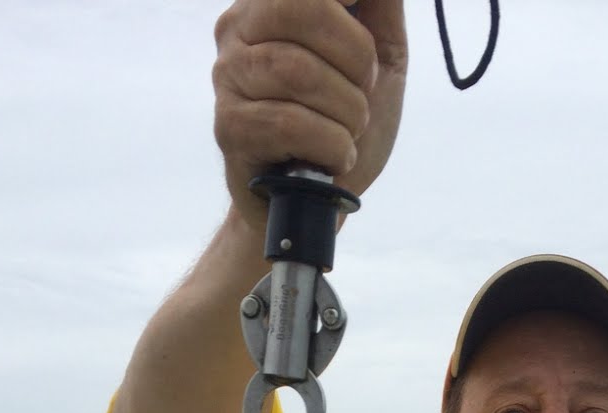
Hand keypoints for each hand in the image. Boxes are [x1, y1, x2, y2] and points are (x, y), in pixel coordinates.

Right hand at [213, 0, 407, 227]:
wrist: (317, 198)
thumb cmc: (343, 121)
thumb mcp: (379, 57)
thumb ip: (378, 7)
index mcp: (269, 4)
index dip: (343, 8)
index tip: (363, 27)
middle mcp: (238, 31)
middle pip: (300, 12)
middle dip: (355, 55)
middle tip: (365, 91)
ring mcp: (228, 79)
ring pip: (296, 71)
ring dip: (347, 110)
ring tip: (352, 131)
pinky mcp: (229, 129)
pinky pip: (288, 124)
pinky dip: (331, 144)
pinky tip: (337, 156)